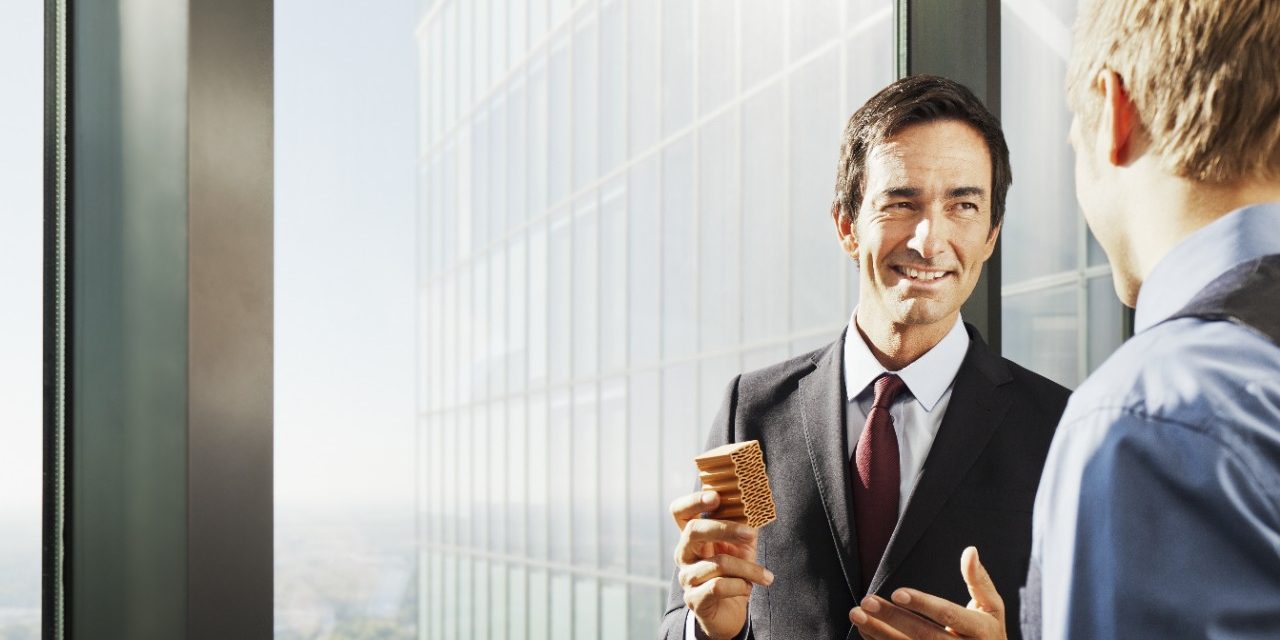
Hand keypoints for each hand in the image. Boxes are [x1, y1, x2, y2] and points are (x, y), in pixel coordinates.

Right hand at [670, 490, 773, 639]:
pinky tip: (747, 588)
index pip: (680, 512)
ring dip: (748, 569)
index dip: (693, 501)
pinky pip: (718, 586)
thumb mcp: (741, 547)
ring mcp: (686, 577)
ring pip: (717, 563)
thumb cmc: (734, 575)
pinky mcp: (694, 599)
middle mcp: (684, 554)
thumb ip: (745, 528)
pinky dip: (739, 586)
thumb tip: (757, 509)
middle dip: (725, 529)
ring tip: (765, 576)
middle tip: (750, 534)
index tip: (716, 497)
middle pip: (693, 530)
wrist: (730, 613)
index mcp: (693, 537)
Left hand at [849, 546, 1005, 639]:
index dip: (923, 604)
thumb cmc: (987, 633)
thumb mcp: (992, 608)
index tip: (897, 593)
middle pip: (924, 635)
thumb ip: (980, 581)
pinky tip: (865, 630)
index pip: (949, 615)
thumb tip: (970, 551)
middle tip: (866, 602)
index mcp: (981, 631)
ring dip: (880, 633)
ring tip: (856, 615)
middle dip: (893, 618)